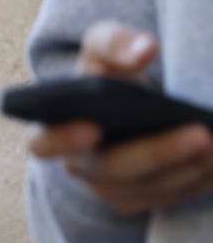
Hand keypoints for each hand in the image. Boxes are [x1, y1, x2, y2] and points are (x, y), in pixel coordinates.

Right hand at [29, 21, 212, 213]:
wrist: (123, 104)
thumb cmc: (108, 73)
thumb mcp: (102, 47)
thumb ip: (115, 42)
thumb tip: (144, 50)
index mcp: (53, 129)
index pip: (44, 143)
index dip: (64, 139)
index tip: (93, 127)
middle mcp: (78, 165)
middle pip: (112, 169)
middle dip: (157, 154)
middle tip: (200, 135)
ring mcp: (107, 188)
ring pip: (146, 188)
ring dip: (187, 169)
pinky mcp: (137, 200)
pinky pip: (168, 198)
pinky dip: (197, 180)